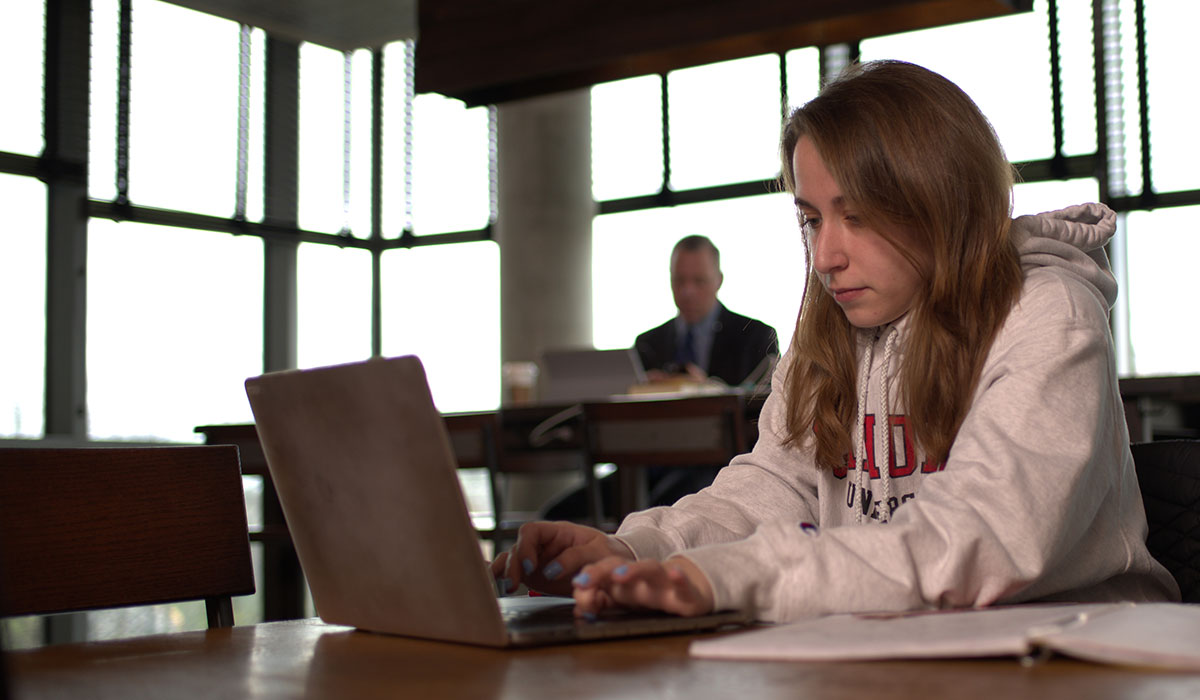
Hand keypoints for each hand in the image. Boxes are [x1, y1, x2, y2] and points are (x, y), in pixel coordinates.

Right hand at [490, 521, 632, 595]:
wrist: (611, 568)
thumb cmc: (606, 553)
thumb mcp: (597, 551)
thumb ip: (575, 557)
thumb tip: (551, 570)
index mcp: (556, 532)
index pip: (530, 531)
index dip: (526, 546)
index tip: (531, 566)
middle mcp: (542, 545)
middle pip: (517, 548)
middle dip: (513, 565)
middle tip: (514, 584)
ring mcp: (536, 560)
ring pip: (512, 561)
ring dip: (505, 573)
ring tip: (507, 588)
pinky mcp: (535, 576)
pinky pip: (514, 574)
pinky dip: (502, 576)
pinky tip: (493, 583)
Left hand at [571, 555, 714, 618]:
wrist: (690, 592)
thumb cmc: (651, 595)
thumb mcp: (622, 601)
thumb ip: (599, 603)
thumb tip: (578, 610)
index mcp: (622, 578)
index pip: (600, 571)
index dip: (587, 578)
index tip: (576, 587)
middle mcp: (640, 577)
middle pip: (618, 565)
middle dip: (599, 571)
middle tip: (583, 581)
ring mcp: (662, 581)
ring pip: (649, 568)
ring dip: (633, 570)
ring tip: (619, 575)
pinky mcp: (684, 592)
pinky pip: (682, 583)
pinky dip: (679, 578)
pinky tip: (674, 574)